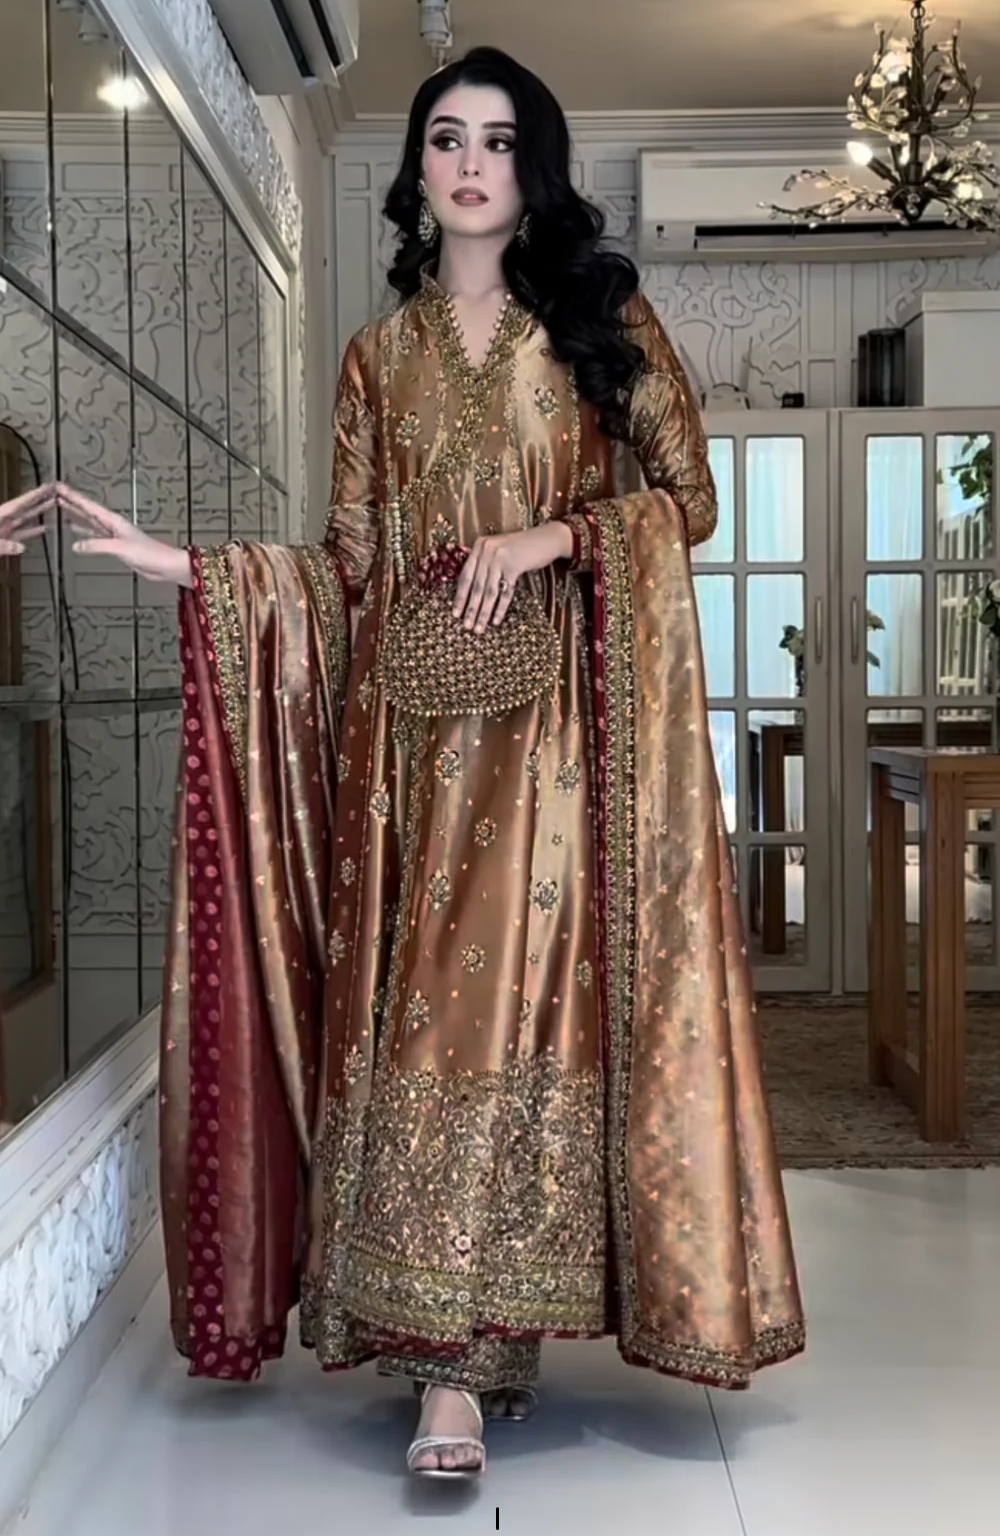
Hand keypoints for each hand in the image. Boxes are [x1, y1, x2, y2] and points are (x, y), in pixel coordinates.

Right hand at [0, 482, 193, 586]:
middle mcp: (113, 525)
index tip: (60, 488)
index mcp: (114, 521)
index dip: (73, 496)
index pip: (88, 505)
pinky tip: (77, 533)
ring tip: (62, 508)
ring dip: (76, 516)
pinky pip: (95, 536)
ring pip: (90, 522)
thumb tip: (77, 545)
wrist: (164, 565)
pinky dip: (85, 533)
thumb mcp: (120, 548)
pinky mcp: (116, 547)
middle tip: (56, 494)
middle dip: (72, 503)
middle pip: (88, 511)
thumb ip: (97, 546)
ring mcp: (114, 535)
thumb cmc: (150, 553)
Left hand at [452, 521, 572, 633]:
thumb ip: (484, 564)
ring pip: (489, 591)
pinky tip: (496, 620)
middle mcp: (486, 550)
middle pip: (476, 586)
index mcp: (479, 546)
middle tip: (467, 626)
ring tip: (479, 628)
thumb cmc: (521, 548)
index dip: (460, 596)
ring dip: (483, 612)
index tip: (455, 613)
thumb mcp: (498, 551)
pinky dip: (500, 608)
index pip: (465, 576)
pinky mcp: (514, 565)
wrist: (547, 538)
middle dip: (470, 609)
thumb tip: (470, 592)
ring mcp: (500, 557)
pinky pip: (505, 592)